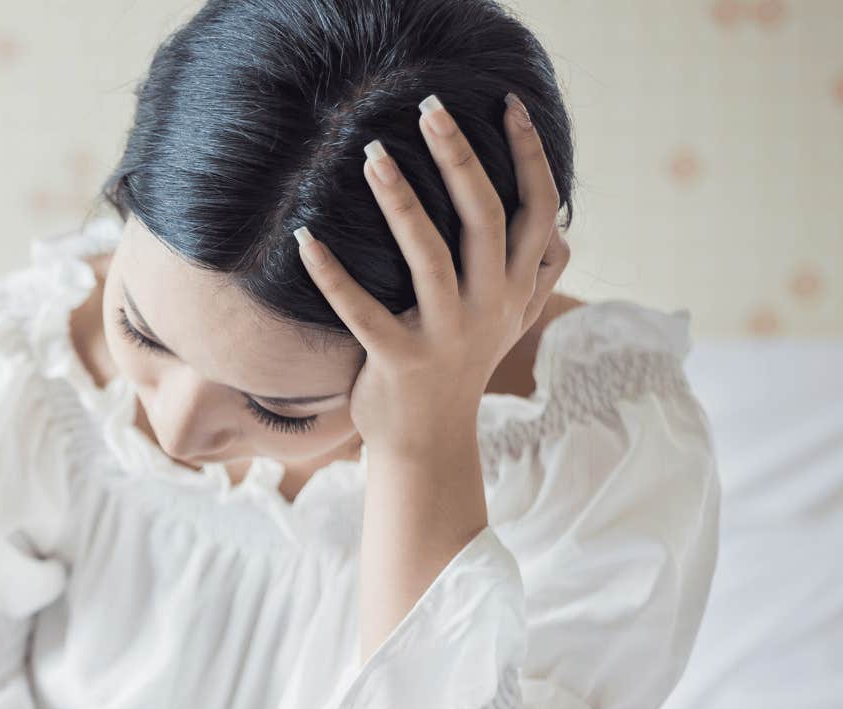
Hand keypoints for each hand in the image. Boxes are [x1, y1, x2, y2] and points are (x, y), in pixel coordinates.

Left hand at [295, 92, 569, 459]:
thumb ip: (536, 274)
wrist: (430, 443)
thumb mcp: (510, 321)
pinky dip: (333, 275)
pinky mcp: (400, 362)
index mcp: (518, 288)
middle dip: (460, 158)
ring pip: (429, 257)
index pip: (539, 210)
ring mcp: (447, 335)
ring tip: (371, 155)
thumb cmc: (461, 367)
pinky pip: (363, 312)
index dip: (529, 155)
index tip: (507, 103)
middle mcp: (491, 307)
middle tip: (429, 109)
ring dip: (400, 202)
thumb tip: (564, 225)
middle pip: (486, 218)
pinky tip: (306, 240)